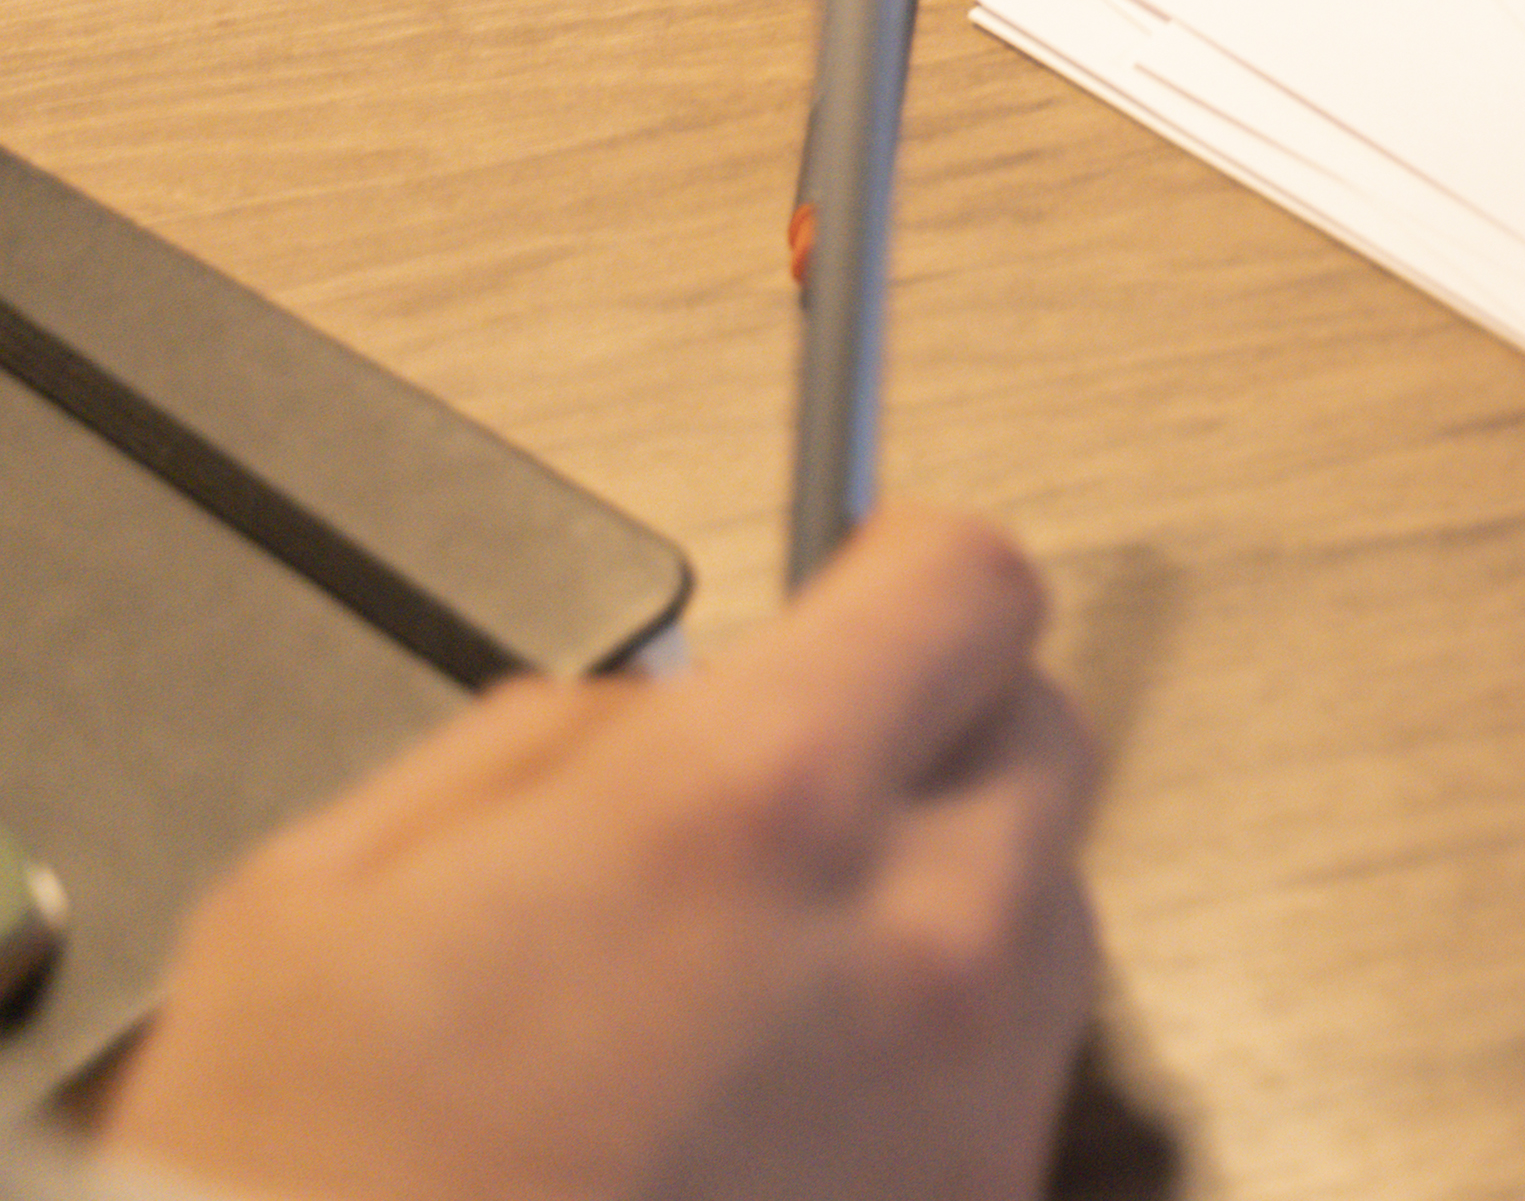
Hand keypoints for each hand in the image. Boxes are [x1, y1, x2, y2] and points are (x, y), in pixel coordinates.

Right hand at [103, 502, 1100, 1200]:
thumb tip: (665, 706)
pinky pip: (1007, 1087)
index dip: (903, 570)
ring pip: (1044, 917)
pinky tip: (772, 1120)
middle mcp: (916, 947)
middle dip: (930, 738)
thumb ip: (546, 742)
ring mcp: (971, 1107)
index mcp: (755, 812)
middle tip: (794, 801)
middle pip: (1037, 740)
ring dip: (939, 908)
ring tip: (755, 995)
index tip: (864, 587)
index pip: (966, 582)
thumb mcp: (329, 891)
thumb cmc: (297, 1196)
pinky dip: (925, 1070)